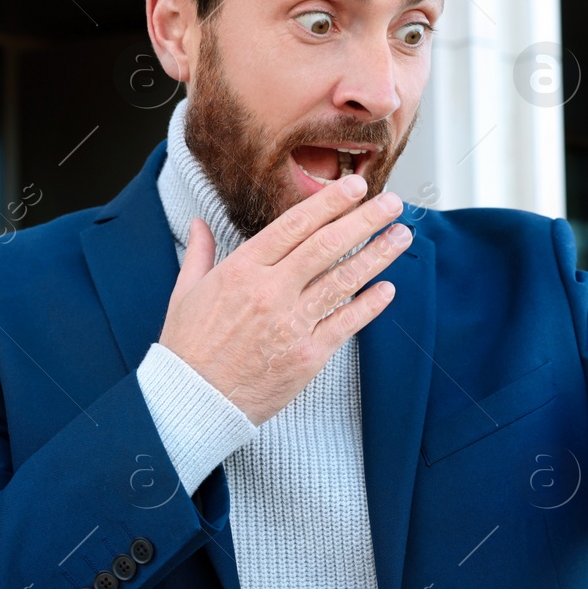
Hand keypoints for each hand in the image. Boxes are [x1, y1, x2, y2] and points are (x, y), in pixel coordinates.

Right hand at [158, 173, 411, 425]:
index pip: (295, 225)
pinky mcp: (308, 355)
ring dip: (377, 255)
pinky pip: (346, 323)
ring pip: (344, 280)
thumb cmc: (189, 348)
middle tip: (392, 203)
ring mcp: (292, 323)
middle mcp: (271, 291)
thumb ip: (200, 253)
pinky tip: (388, 288)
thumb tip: (199, 223)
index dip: (330, 202)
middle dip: (365, 220)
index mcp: (242, 269)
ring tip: (401, 236)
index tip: (355, 187)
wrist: (195, 401)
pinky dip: (370, 305)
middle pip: (327, 245)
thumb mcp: (186, 292)